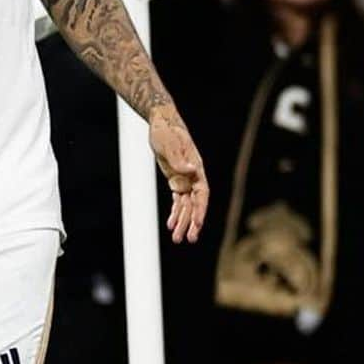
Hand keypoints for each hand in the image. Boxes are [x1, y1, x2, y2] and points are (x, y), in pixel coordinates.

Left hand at [149, 106, 208, 244]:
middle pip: (195, 204)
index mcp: (197, 168)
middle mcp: (194, 176)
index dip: (200, 210)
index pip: (202, 194)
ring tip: (178, 239)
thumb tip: (192, 170)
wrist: (162, 123)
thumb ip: (180, 160)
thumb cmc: (166, 132)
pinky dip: (175, 212)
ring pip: (185, 205)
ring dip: (182, 222)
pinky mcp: (176, 180)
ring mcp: (185, 179)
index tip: (197, 224)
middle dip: (192, 222)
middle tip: (188, 240)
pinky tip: (171, 225)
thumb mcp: (169, 144)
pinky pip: (177, 200)